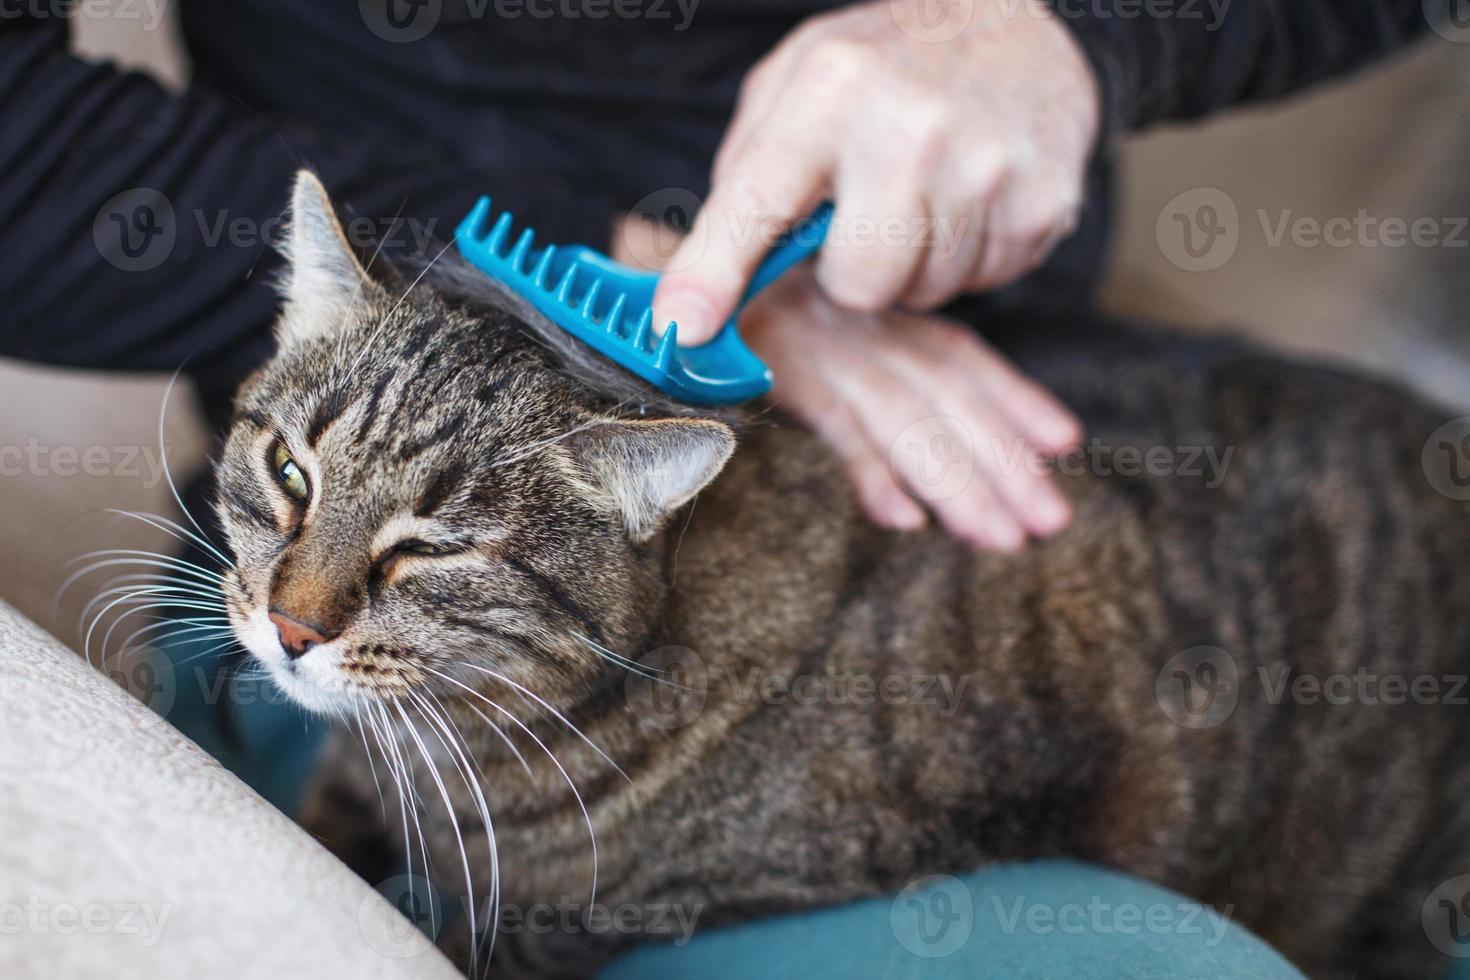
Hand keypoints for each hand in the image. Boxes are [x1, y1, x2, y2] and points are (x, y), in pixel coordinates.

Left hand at [653, 0, 1099, 343]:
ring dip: (915, 263)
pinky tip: (971, 196)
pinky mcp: (1044, 204)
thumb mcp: (796, 84)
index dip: (714, 274)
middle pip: (859, 284)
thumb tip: (696, 291)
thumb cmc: (885, 63)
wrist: (1015, 20)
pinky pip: (983, 284)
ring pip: (922, 292)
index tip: (685, 326)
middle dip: (855, 269)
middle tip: (868, 213)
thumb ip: (745, 177)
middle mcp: (910, 128)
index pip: (757, 204)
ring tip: (926, 192)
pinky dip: (970, 255)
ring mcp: (987, 167)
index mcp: (831, 91)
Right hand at [741, 268, 1080, 549]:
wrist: (671, 284)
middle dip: (1004, 462)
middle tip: (1050, 521)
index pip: (959, 355)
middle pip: (949, 398)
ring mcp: (824, 350)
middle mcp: (861, 328)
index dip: (1014, 396)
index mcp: (875, 315)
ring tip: (998, 537)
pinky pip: (835, 426)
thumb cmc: (742, 306)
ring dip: (957, 483)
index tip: (1064, 440)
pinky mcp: (780, 371)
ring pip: (907, 420)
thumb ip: (869, 364)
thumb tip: (916, 448)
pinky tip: (903, 518)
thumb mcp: (815, 322)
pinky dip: (870, 472)